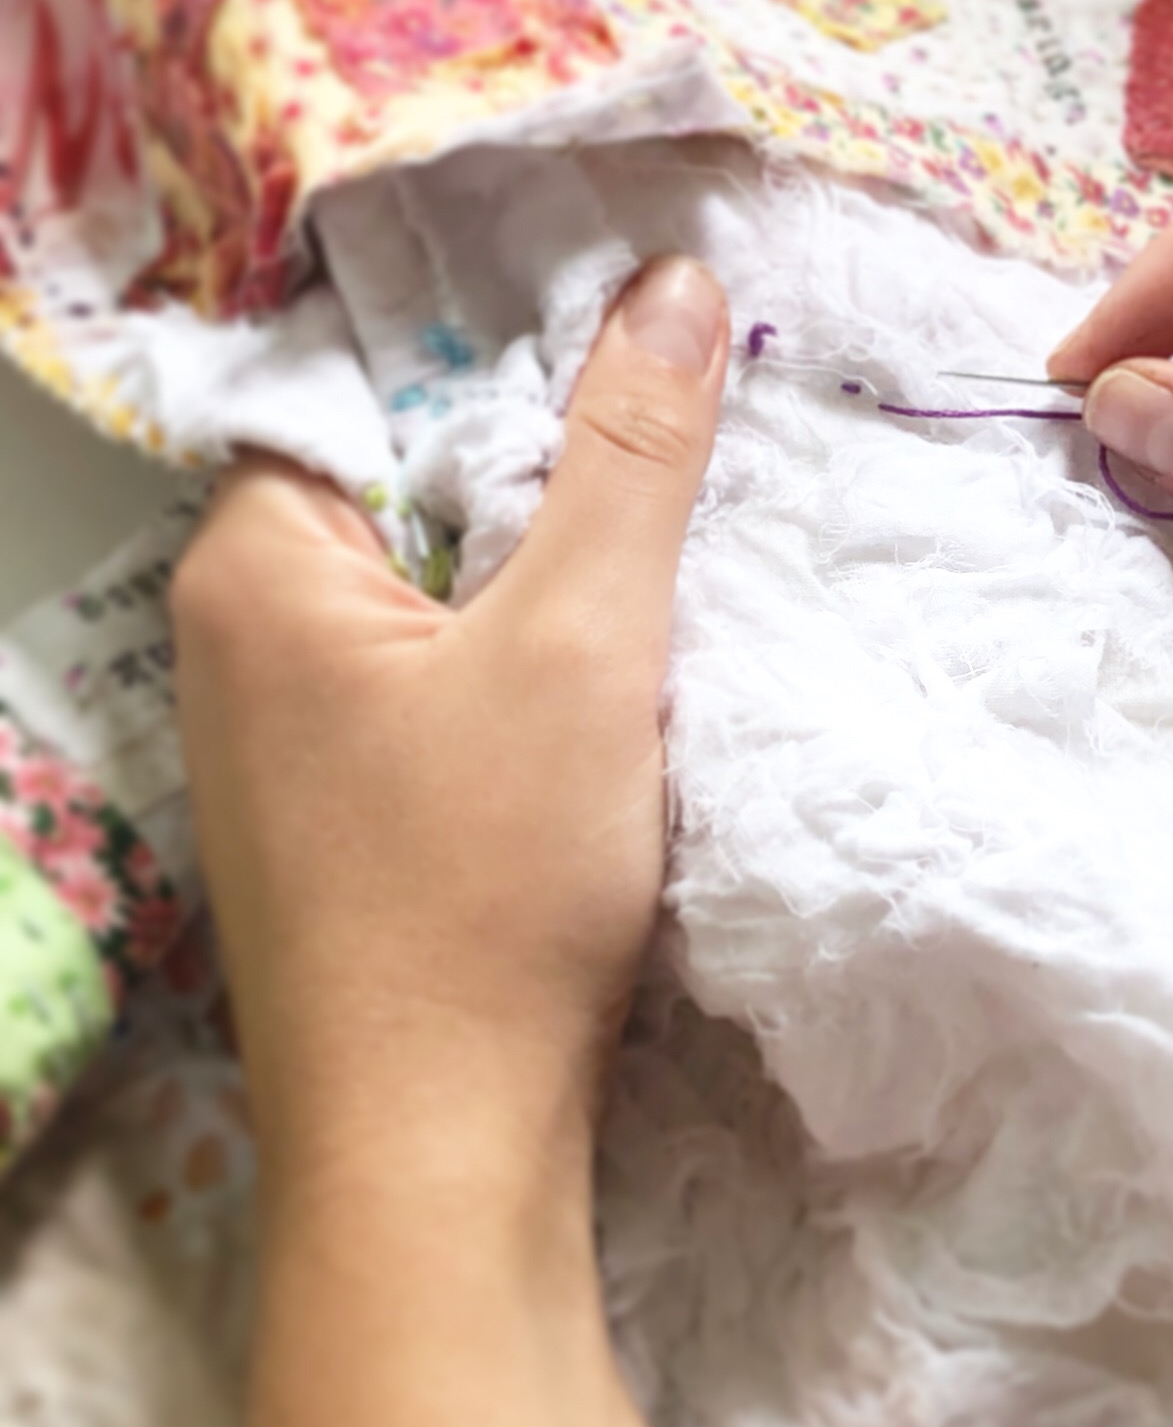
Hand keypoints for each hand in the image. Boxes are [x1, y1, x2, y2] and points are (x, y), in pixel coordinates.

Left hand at [173, 256, 728, 1214]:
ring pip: (429, 576)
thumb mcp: (586, 646)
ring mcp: (286, 727)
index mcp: (255, 565)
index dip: (493, 331)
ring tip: (669, 507)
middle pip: (398, 473)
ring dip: (541, 548)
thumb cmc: (487, 886)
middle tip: (678, 390)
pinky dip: (525, 639)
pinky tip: (619, 648)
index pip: (360, 376)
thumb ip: (629, 456)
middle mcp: (240, 632)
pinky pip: (437, 666)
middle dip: (533, 439)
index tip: (625, 297)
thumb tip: (672, 283)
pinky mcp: (344, 804)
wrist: (441, 1142)